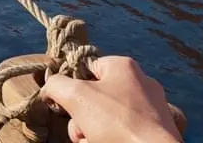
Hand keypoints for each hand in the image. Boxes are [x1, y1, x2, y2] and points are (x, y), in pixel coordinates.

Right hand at [40, 56, 182, 142]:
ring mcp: (149, 110)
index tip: (66, 105)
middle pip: (94, 99)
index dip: (72, 88)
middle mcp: (140, 84)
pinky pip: (121, 132)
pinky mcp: (152, 131)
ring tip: (94, 142)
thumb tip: (50, 88)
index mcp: (124, 66)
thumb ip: (57, 85)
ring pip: (106, 119)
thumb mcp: (77, 96)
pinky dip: (109, 140)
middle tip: (82, 131)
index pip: (86, 69)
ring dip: (91, 134)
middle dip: (80, 119)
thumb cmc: (118, 122)